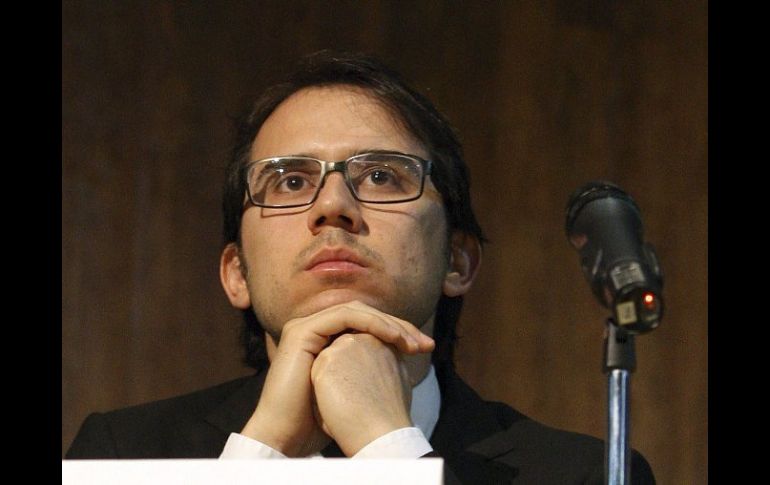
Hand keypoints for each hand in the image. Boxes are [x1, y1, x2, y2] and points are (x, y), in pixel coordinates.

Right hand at [239, 300, 433, 456]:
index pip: (367, 324)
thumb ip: (367, 368)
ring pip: (357, 311)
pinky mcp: (303, 330)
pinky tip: (393, 337)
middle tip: (425, 343)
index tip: (426, 348)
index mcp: (325, 338)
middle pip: (365, 314)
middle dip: (399, 326)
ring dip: (389, 323)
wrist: (288, 435)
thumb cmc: (318, 420)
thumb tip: (399, 363)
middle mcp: (314, 327)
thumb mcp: (351, 388)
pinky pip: (345, 316)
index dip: (398, 332)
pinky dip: (372, 323)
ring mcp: (306, 326)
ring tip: (411, 342)